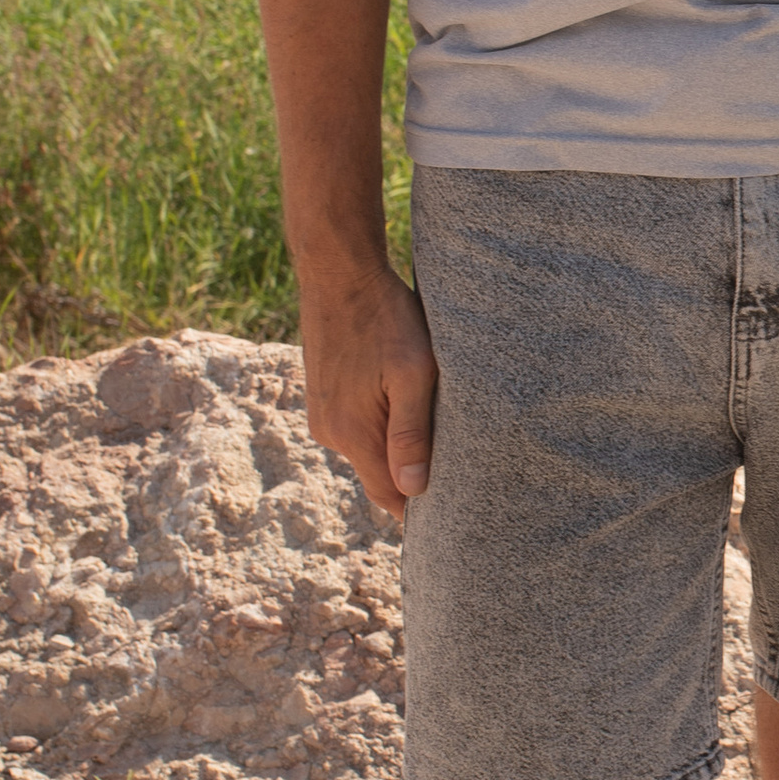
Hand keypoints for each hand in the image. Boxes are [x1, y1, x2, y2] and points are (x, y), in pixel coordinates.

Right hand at [296, 255, 436, 519]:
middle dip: (412, 474)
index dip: (420, 506)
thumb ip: (411, 432)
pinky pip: (358, 427)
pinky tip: (401, 397)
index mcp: (352, 434)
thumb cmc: (385, 318)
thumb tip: (413, 490)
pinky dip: (381, 422)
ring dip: (397, 444)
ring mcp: (322, 414)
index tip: (454, 504)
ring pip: (369, 449)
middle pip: (379, 475)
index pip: (389, 496)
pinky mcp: (322, 397)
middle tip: (455, 462)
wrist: (339, 273)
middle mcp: (330, 432)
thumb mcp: (412, 373)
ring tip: (430, 419)